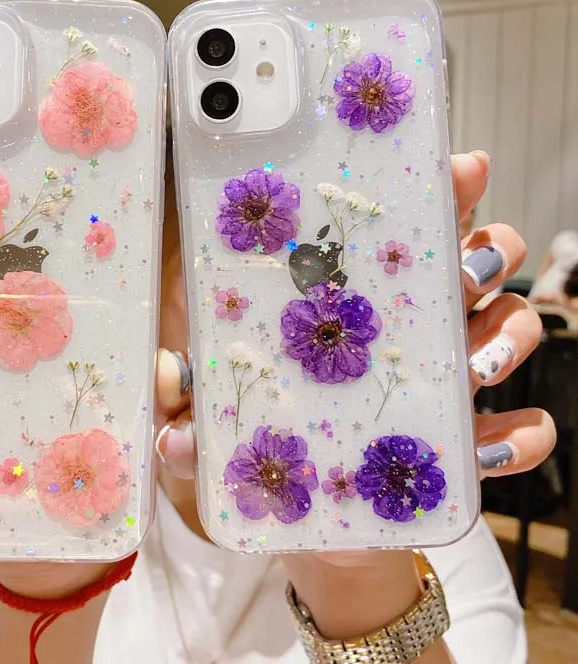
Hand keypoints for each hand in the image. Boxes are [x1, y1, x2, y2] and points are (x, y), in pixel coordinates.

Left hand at [156, 151, 555, 553]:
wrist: (313, 525)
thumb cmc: (267, 447)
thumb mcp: (218, 417)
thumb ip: (190, 412)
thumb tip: (170, 427)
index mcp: (356, 301)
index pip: (403, 227)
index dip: (437, 190)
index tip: (454, 168)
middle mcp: (413, 327)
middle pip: (476, 258)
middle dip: (486, 245)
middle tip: (465, 264)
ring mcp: (448, 383)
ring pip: (513, 324)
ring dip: (509, 332)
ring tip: (476, 362)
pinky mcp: (469, 446)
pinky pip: (523, 430)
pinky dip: (521, 435)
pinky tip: (488, 448)